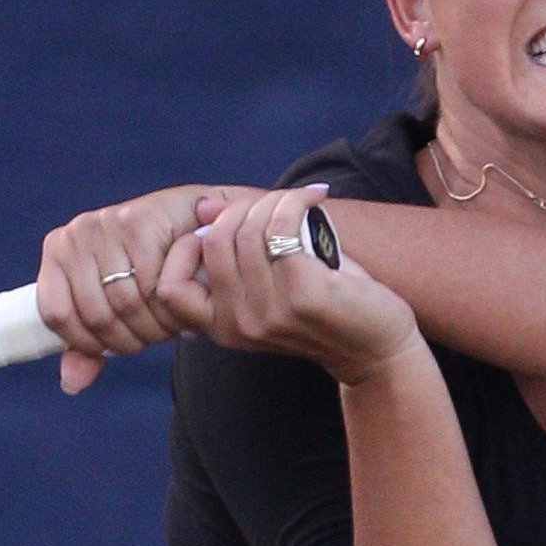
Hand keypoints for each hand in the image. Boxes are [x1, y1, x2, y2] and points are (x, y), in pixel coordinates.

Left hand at [37, 183, 260, 392]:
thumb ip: (90, 345)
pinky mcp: (139, 221)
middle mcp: (76, 234)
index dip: (86, 342)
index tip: (114, 346)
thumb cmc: (152, 268)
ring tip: (167, 324)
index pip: (55, 314)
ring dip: (153, 326)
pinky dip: (170, 304)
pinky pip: (152, 285)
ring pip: (125, 303)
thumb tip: (71, 384)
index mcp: (59, 252)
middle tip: (152, 337)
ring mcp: (107, 224)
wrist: (198, 222)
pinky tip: (180, 302)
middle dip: (129, 339)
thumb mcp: (115, 309)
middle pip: (95, 314)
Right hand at [157, 185, 423, 385]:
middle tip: (273, 205)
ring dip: (274, 202)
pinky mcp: (302, 295)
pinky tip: (314, 199)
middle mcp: (238, 324)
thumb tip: (204, 206)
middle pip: (214, 241)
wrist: (375, 346)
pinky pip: (281, 226)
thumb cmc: (326, 307)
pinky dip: (295, 202)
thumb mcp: (271, 281)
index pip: (170, 287)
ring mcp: (269, 313)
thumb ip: (236, 247)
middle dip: (240, 209)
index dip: (186, 248)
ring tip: (297, 202)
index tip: (222, 227)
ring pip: (247, 229)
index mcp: (222, 326)